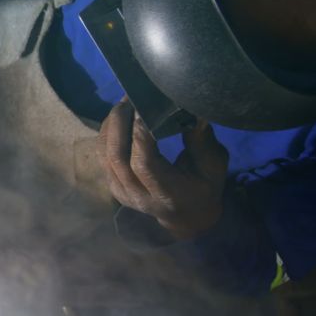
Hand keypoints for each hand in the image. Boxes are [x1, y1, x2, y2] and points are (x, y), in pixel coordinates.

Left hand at [98, 100, 229, 239]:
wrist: (186, 217)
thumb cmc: (203, 188)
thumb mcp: (213, 166)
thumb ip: (202, 141)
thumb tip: (193, 112)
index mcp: (167, 193)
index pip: (143, 164)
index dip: (139, 135)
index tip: (144, 108)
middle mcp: (139, 195)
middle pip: (116, 157)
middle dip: (119, 123)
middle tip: (129, 99)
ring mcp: (122, 192)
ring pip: (104, 154)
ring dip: (110, 125)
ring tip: (124, 104)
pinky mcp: (112, 186)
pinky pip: (102, 156)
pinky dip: (106, 133)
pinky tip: (119, 118)